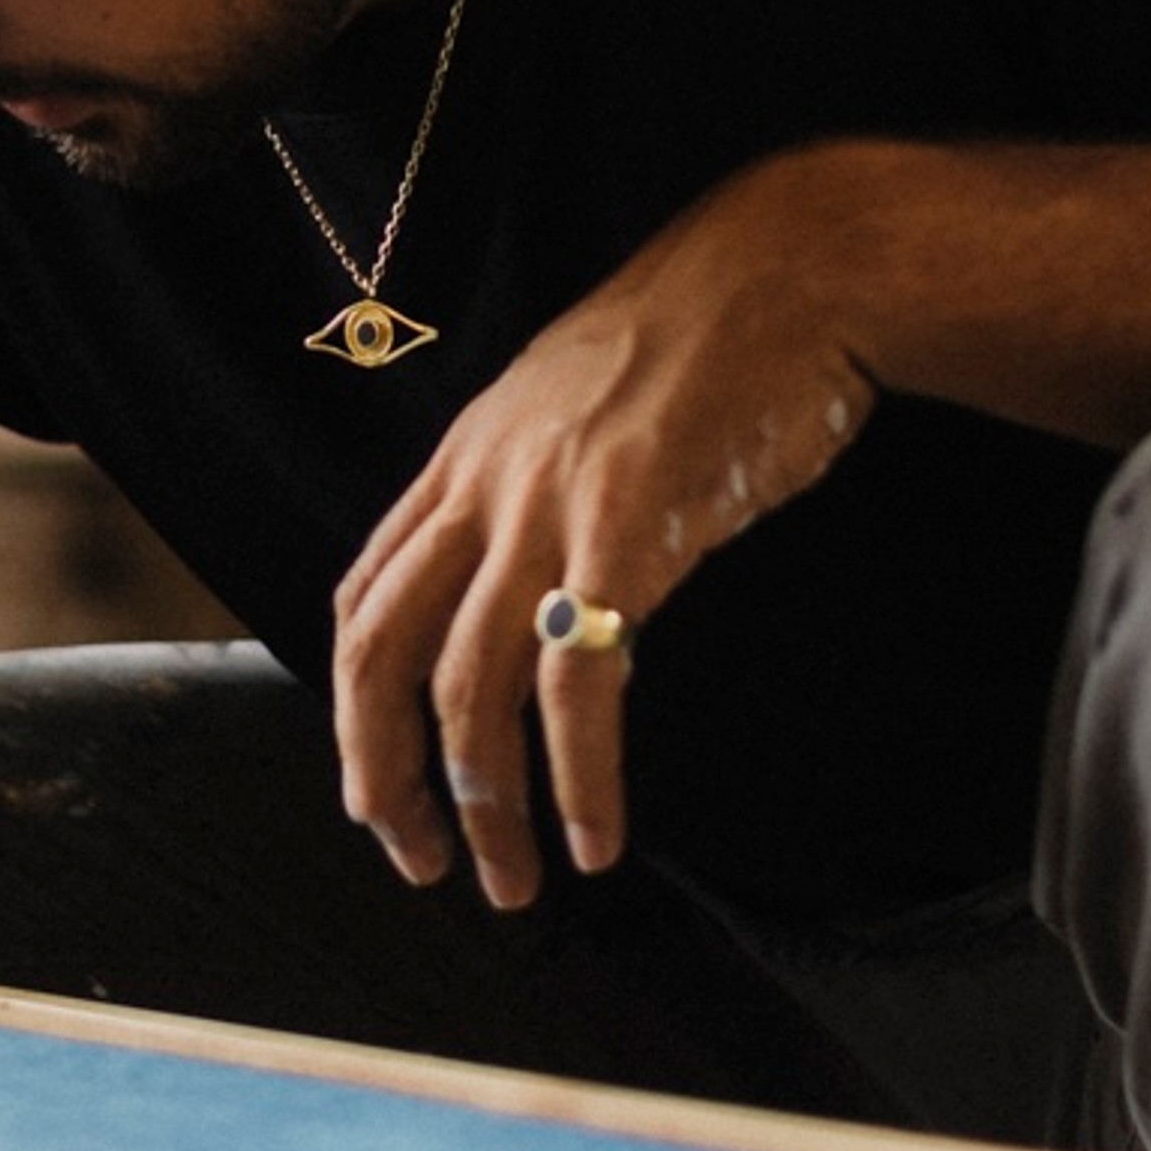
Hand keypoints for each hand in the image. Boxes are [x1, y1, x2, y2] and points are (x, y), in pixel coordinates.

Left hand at [330, 153, 881, 907]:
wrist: (793, 269)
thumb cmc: (710, 339)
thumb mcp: (581, 403)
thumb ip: (536, 482)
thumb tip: (531, 577)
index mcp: (466, 456)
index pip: (365, 595)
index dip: (357, 705)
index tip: (380, 783)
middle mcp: (485, 483)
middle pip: (382, 653)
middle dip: (386, 776)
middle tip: (420, 861)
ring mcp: (549, 507)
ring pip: (470, 689)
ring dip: (485, 808)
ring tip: (514, 881)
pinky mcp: (628, 535)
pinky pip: (577, 688)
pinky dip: (578, 779)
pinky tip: (596, 835)